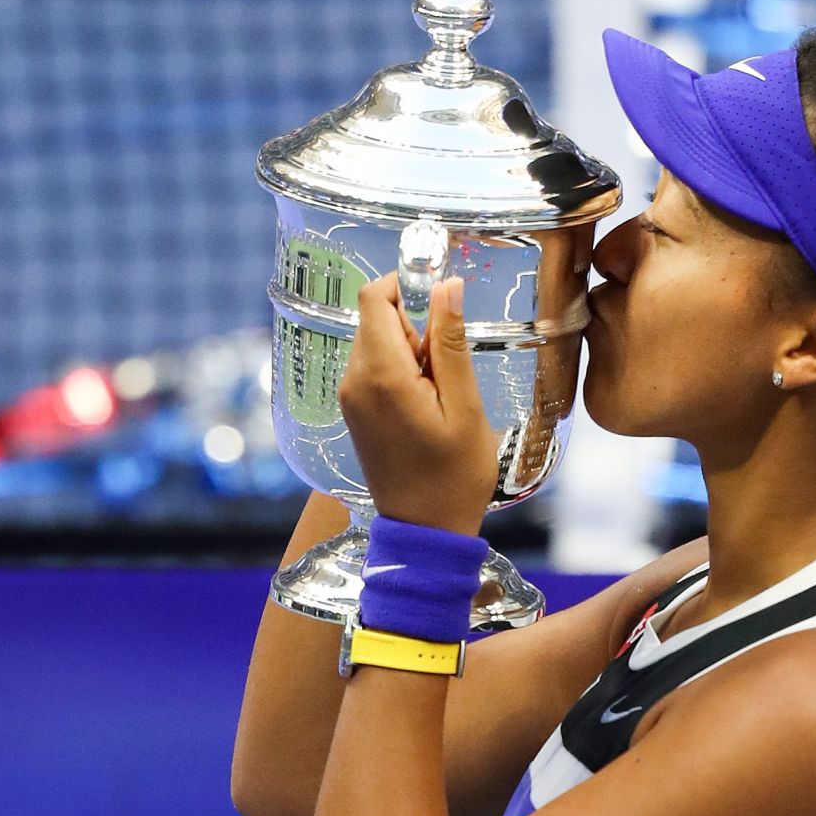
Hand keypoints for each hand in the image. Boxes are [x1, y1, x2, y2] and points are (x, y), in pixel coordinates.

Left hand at [338, 274, 498, 535]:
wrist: (424, 532)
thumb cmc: (453, 476)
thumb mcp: (464, 407)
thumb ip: (450, 343)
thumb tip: (447, 286)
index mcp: (381, 374)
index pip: (374, 296)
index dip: (407, 283)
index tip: (445, 297)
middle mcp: (354, 380)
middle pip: (377, 316)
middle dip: (416, 322)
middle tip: (450, 364)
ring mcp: (351, 396)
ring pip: (378, 340)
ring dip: (412, 348)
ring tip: (442, 390)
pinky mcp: (355, 410)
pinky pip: (376, 366)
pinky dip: (403, 368)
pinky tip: (428, 402)